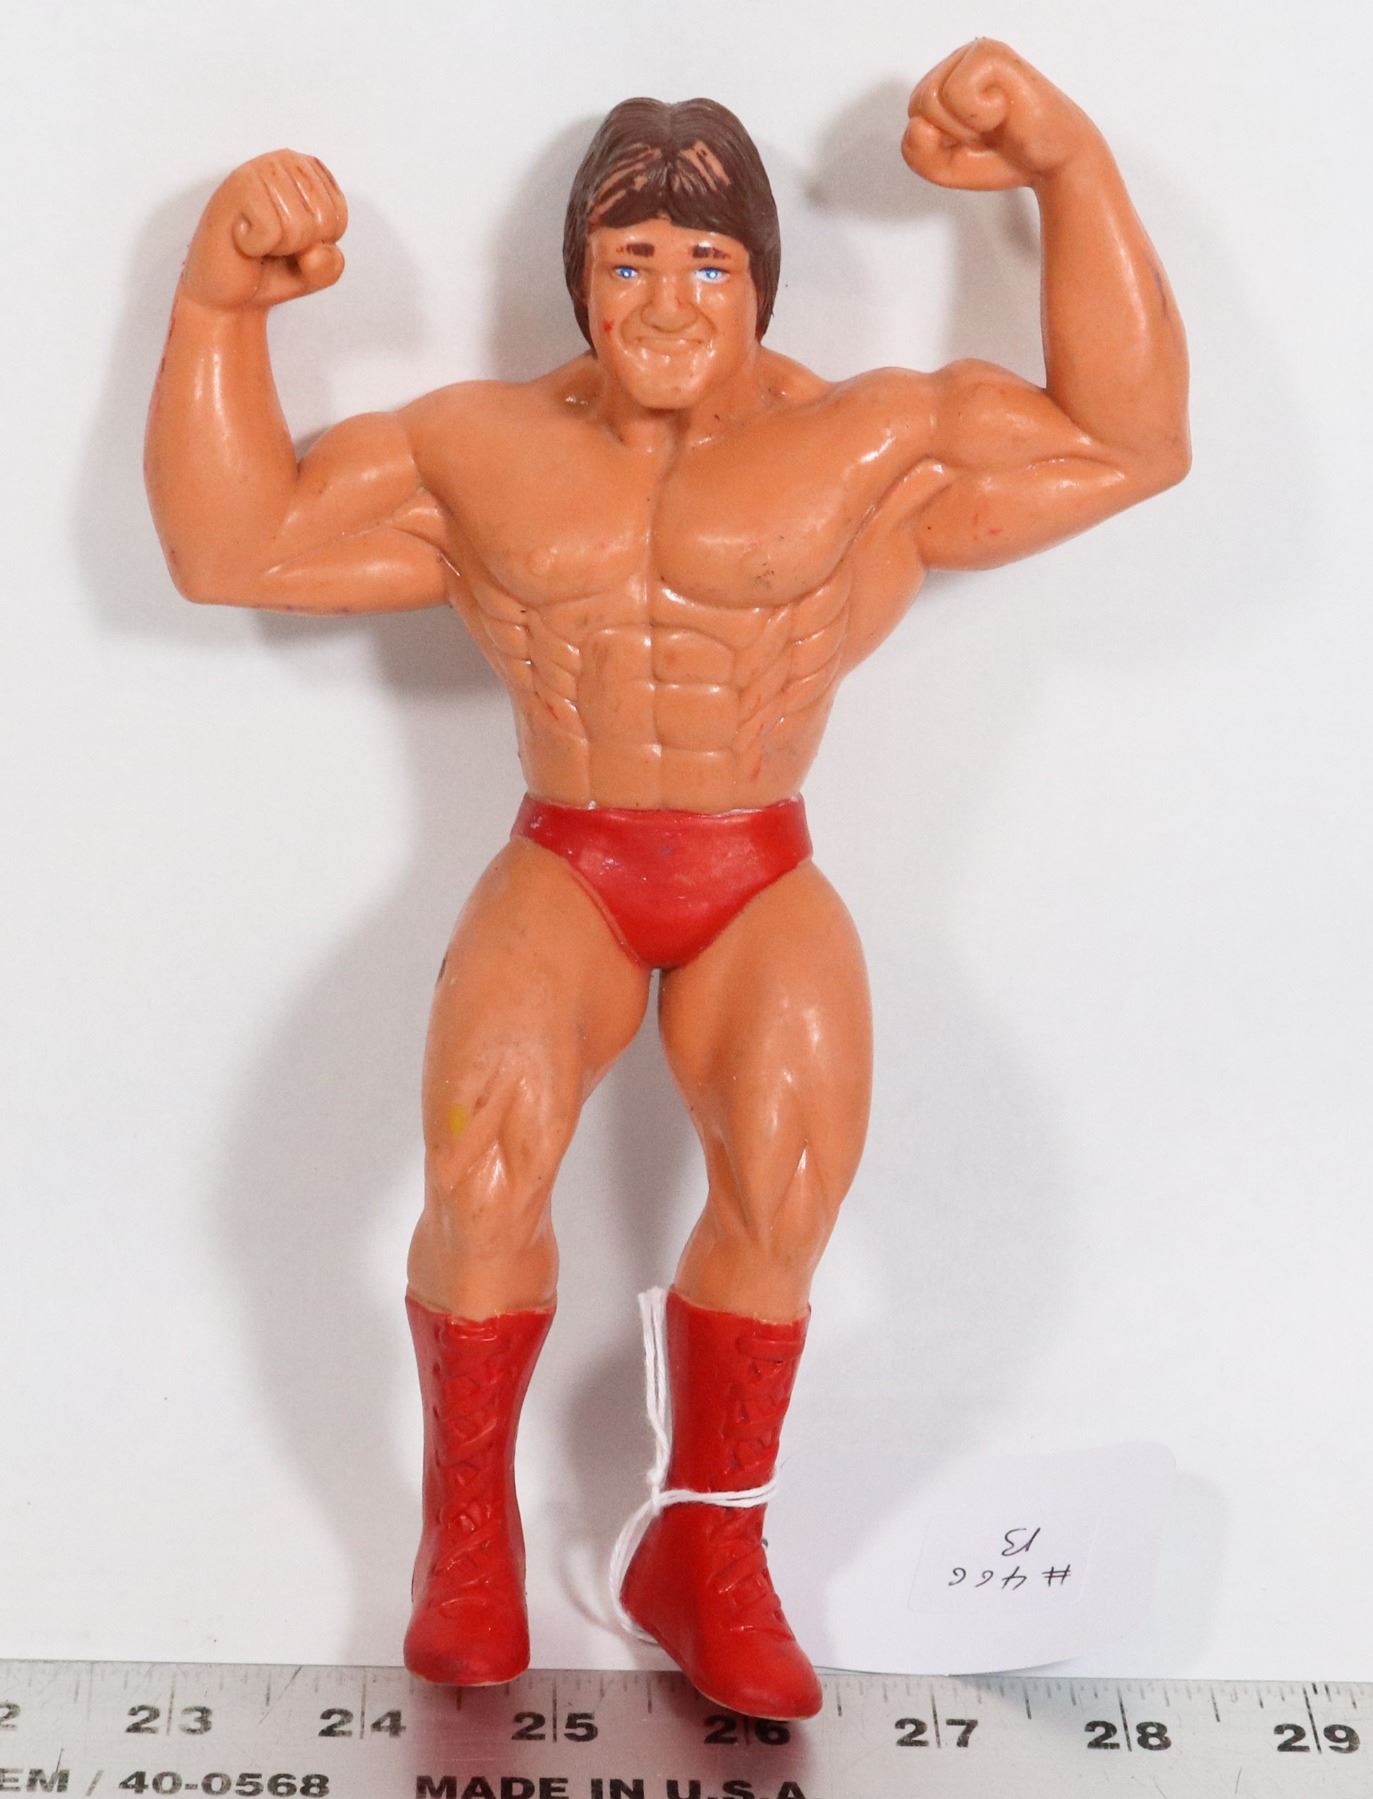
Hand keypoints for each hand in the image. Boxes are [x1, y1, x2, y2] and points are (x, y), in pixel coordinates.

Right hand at [180, 150, 347, 310]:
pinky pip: (272, 231)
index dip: (319, 242)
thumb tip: (314, 251)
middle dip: (301, 245)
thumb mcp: (317, 271)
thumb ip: (332, 264)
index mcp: (309, 171)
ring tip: (258, 238)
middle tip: (273, 241)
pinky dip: (258, 246)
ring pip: (299, 226)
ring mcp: (259, 169)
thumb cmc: (270, 268)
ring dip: (279, 246)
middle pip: (323, 219)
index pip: (339, 214)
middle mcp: (284, 161)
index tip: (293, 239)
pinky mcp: (237, 186)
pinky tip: (242, 237)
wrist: (226, 290)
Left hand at [902, 41, 1097, 190]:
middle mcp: (959, 59)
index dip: (941, 141)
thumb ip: (915, 154)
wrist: (1053, 161)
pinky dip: (979, 115)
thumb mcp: (945, 167)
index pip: (914, 115)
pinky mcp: (992, 54)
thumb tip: (917, 124)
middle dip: (951, 133)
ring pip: (931, 100)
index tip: (974, 139)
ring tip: (996, 121)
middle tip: (986, 132)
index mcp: (946, 78)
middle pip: (919, 106)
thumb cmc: (1004, 156)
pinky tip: (1005, 109)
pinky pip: (956, 93)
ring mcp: (976, 52)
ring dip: (965, 126)